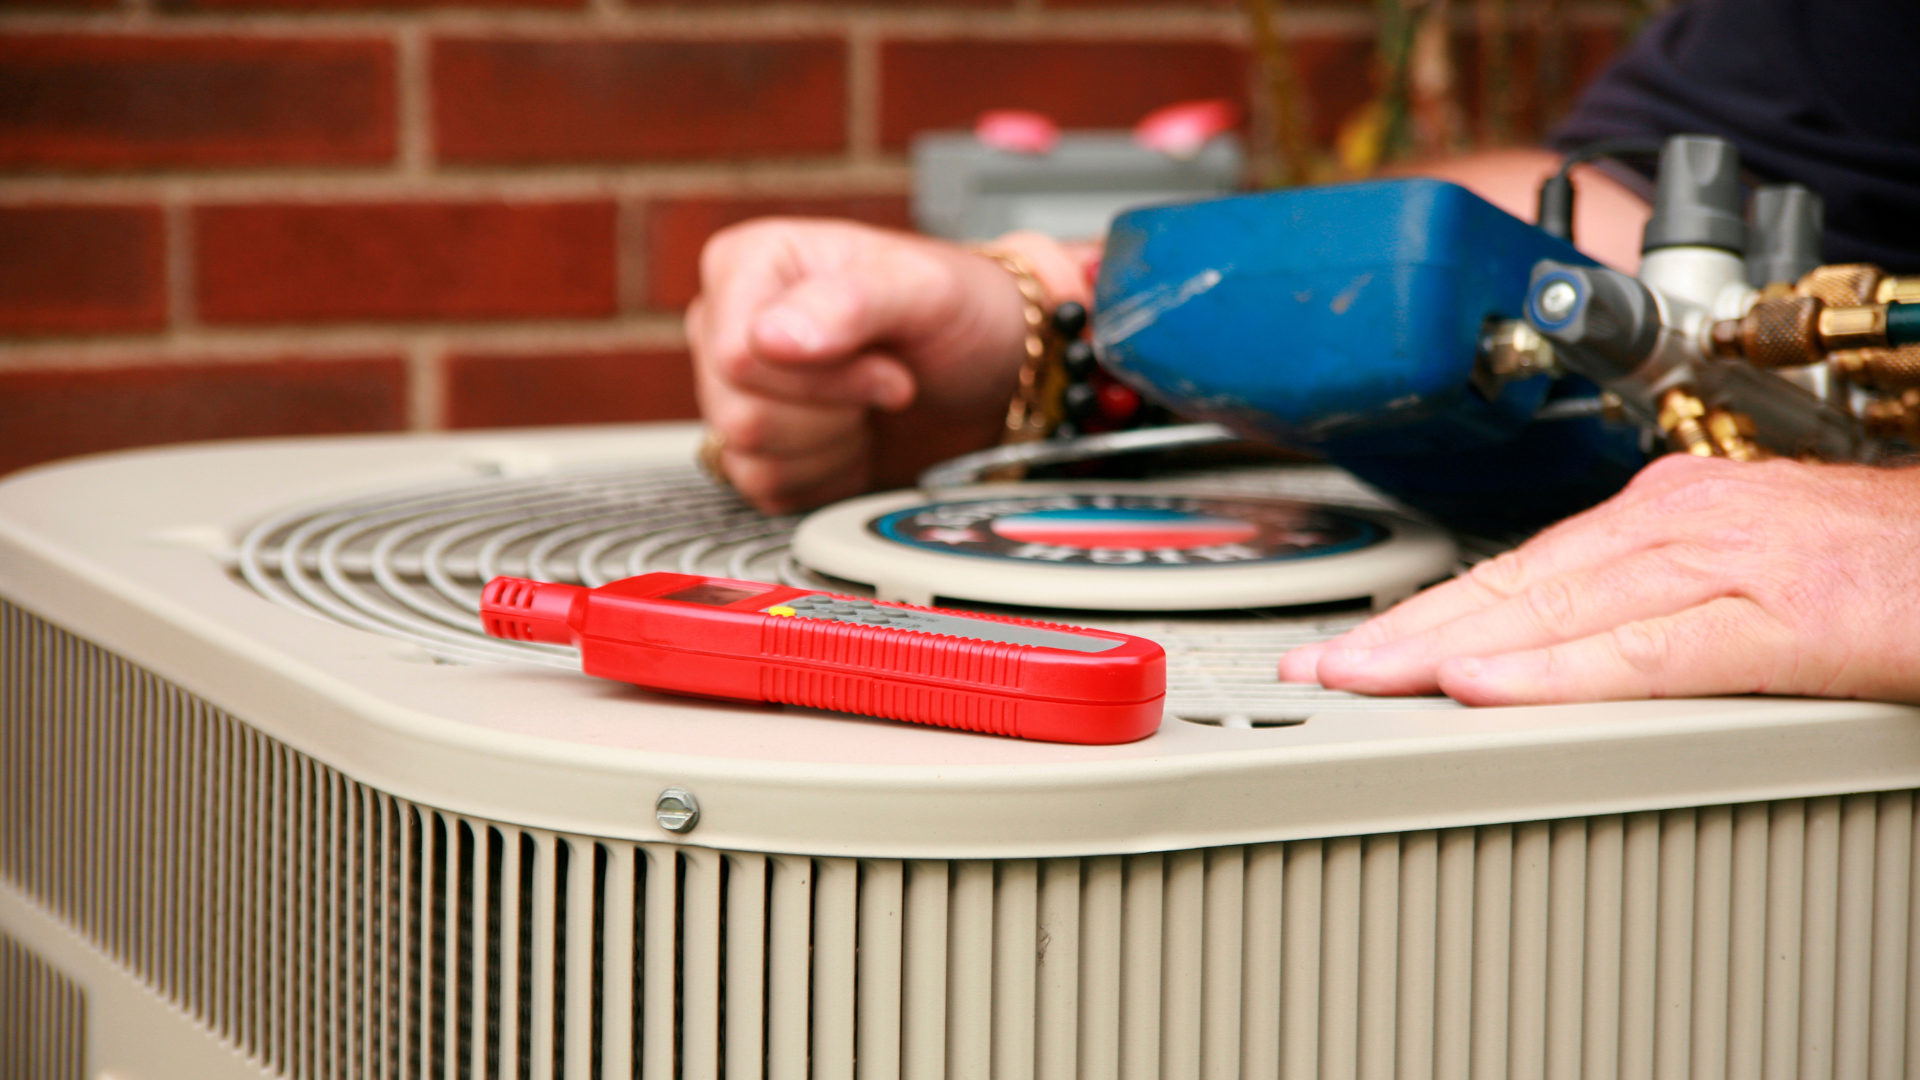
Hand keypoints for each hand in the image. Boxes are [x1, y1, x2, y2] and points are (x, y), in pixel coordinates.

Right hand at [687, 219, 1085, 513]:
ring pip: (746, 455)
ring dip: (831, 447)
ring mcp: (736, 387)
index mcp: (749, 264)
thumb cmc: (958, 313)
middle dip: (833, 414)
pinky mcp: (757, 444)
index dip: (822, 379)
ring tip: (871, 407)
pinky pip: (763, 488)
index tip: (888, 367)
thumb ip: (850, 302)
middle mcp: (731, 323)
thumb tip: (769, 338)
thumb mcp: (923, 289)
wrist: (991, 371)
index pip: (739, 355)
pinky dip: (825, 476)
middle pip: (739, 413)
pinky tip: (857, 438)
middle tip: (888, 384)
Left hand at [1279, 455, 1919, 704]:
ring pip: (1555, 610)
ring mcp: (1727, 562)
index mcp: (1666, 515)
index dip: (1424, 615)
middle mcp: (1678, 523)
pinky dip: (1557, 670)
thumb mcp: (1749, 570)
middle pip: (1511, 587)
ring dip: (1445, 647)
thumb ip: (1658, 600)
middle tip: (1312, 673)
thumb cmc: (1889, 564)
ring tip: (1359, 680)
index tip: (1350, 652)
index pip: (1517, 572)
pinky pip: (1649, 651)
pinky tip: (1485, 687)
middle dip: (1403, 633)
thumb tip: (1571, 641)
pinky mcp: (1784, 618)